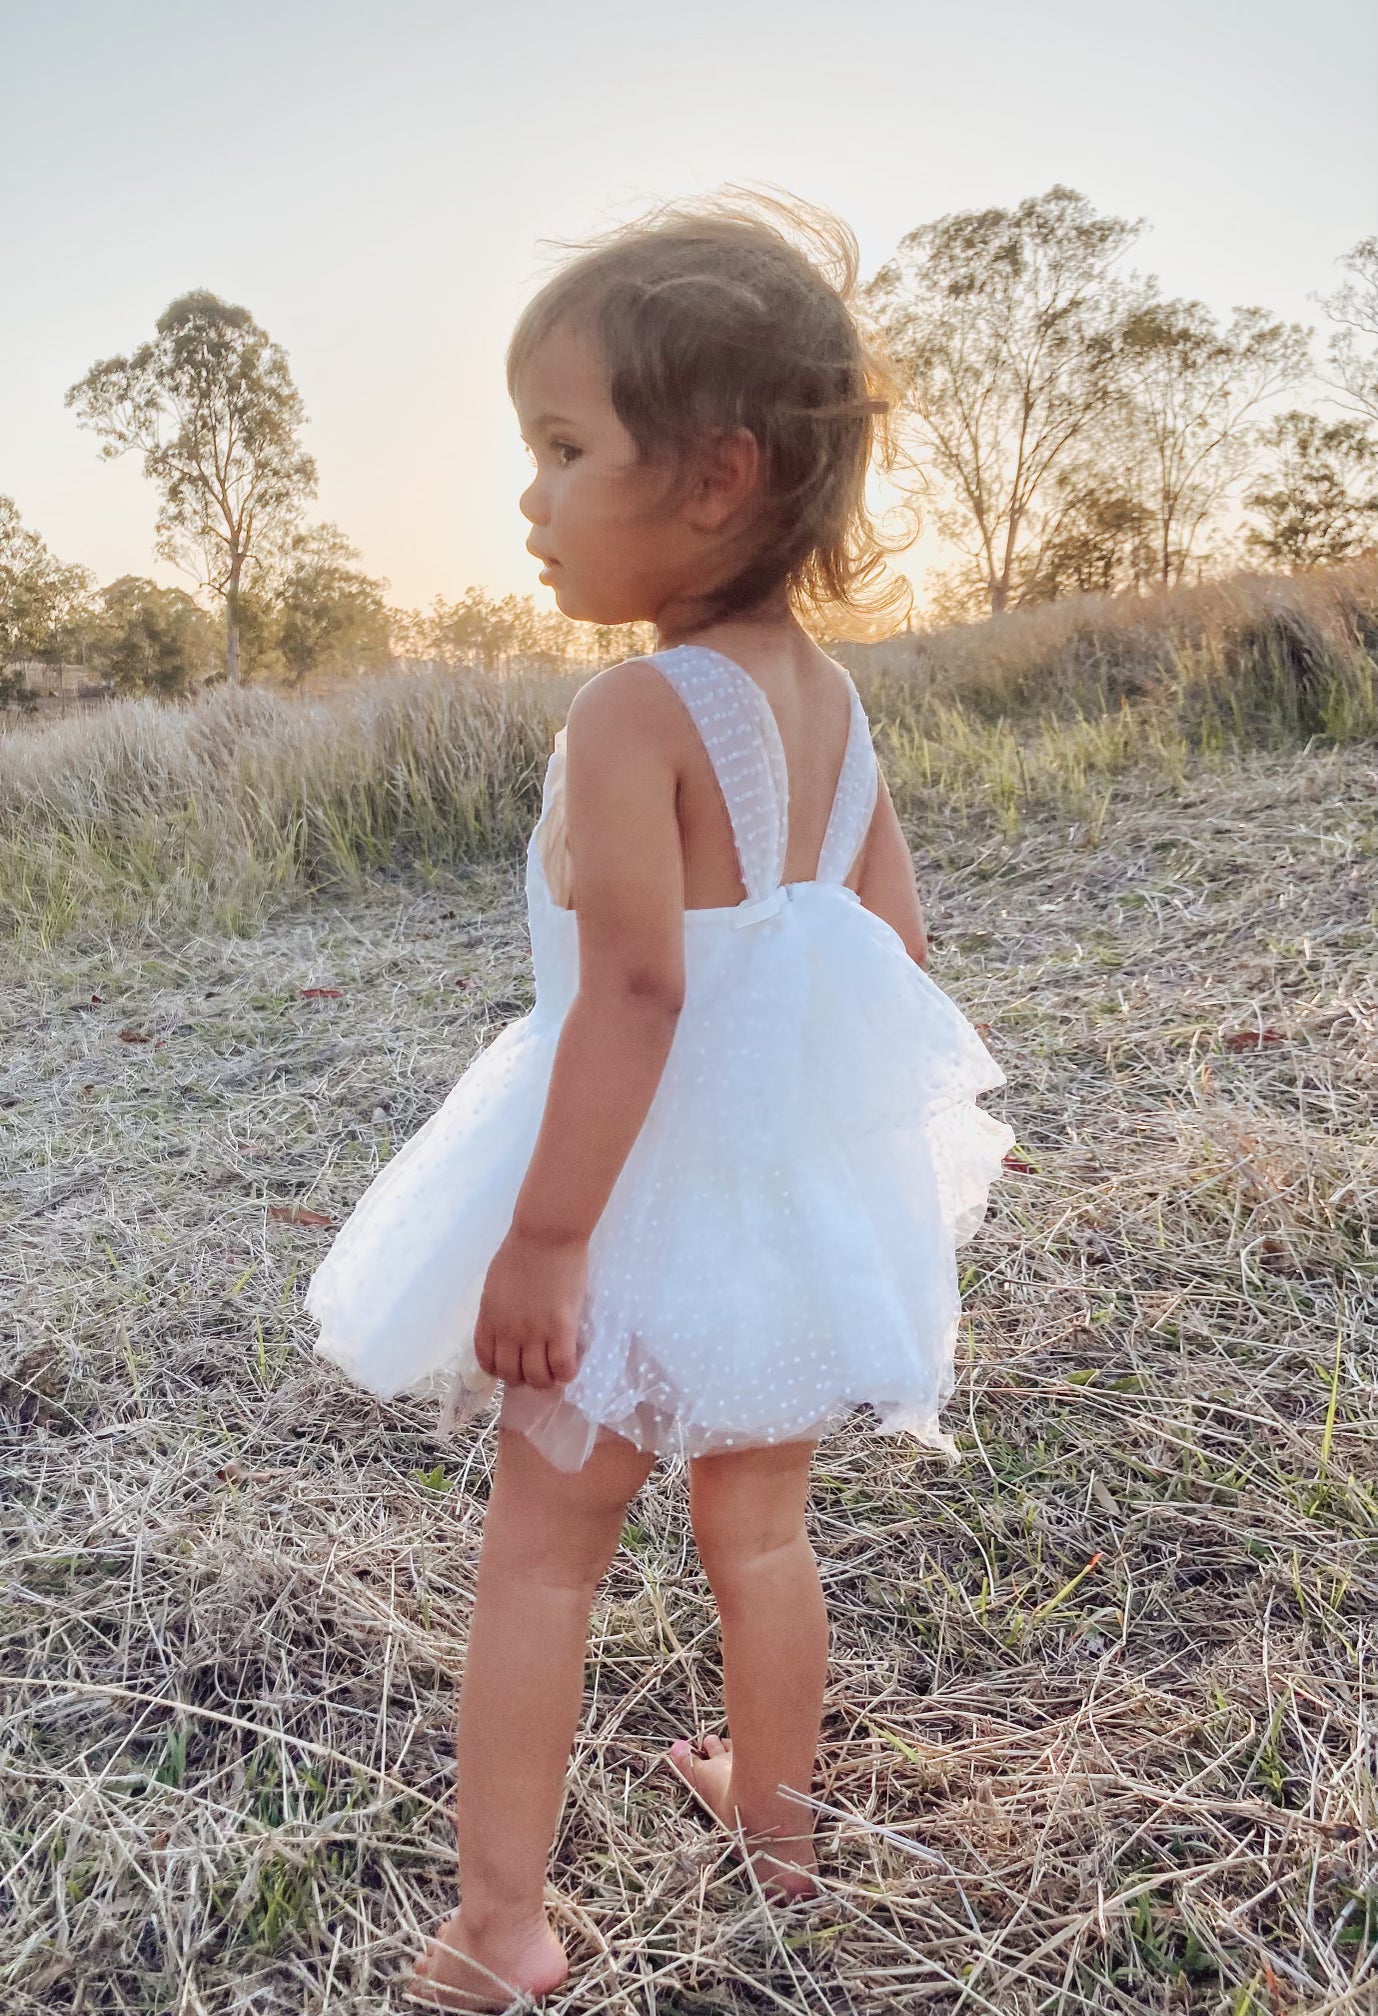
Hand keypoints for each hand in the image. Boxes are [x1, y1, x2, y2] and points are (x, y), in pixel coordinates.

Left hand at [474, 1224, 588, 1389]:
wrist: (545, 1234)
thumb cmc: (521, 1250)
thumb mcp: (496, 1285)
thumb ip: (498, 1310)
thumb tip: (505, 1327)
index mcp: (489, 1319)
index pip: (487, 1361)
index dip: (500, 1370)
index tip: (513, 1366)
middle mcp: (508, 1331)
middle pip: (511, 1374)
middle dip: (523, 1378)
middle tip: (537, 1369)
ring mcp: (535, 1332)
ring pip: (537, 1377)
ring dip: (546, 1380)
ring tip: (555, 1371)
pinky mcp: (562, 1328)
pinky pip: (562, 1366)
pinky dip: (566, 1373)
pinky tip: (570, 1366)